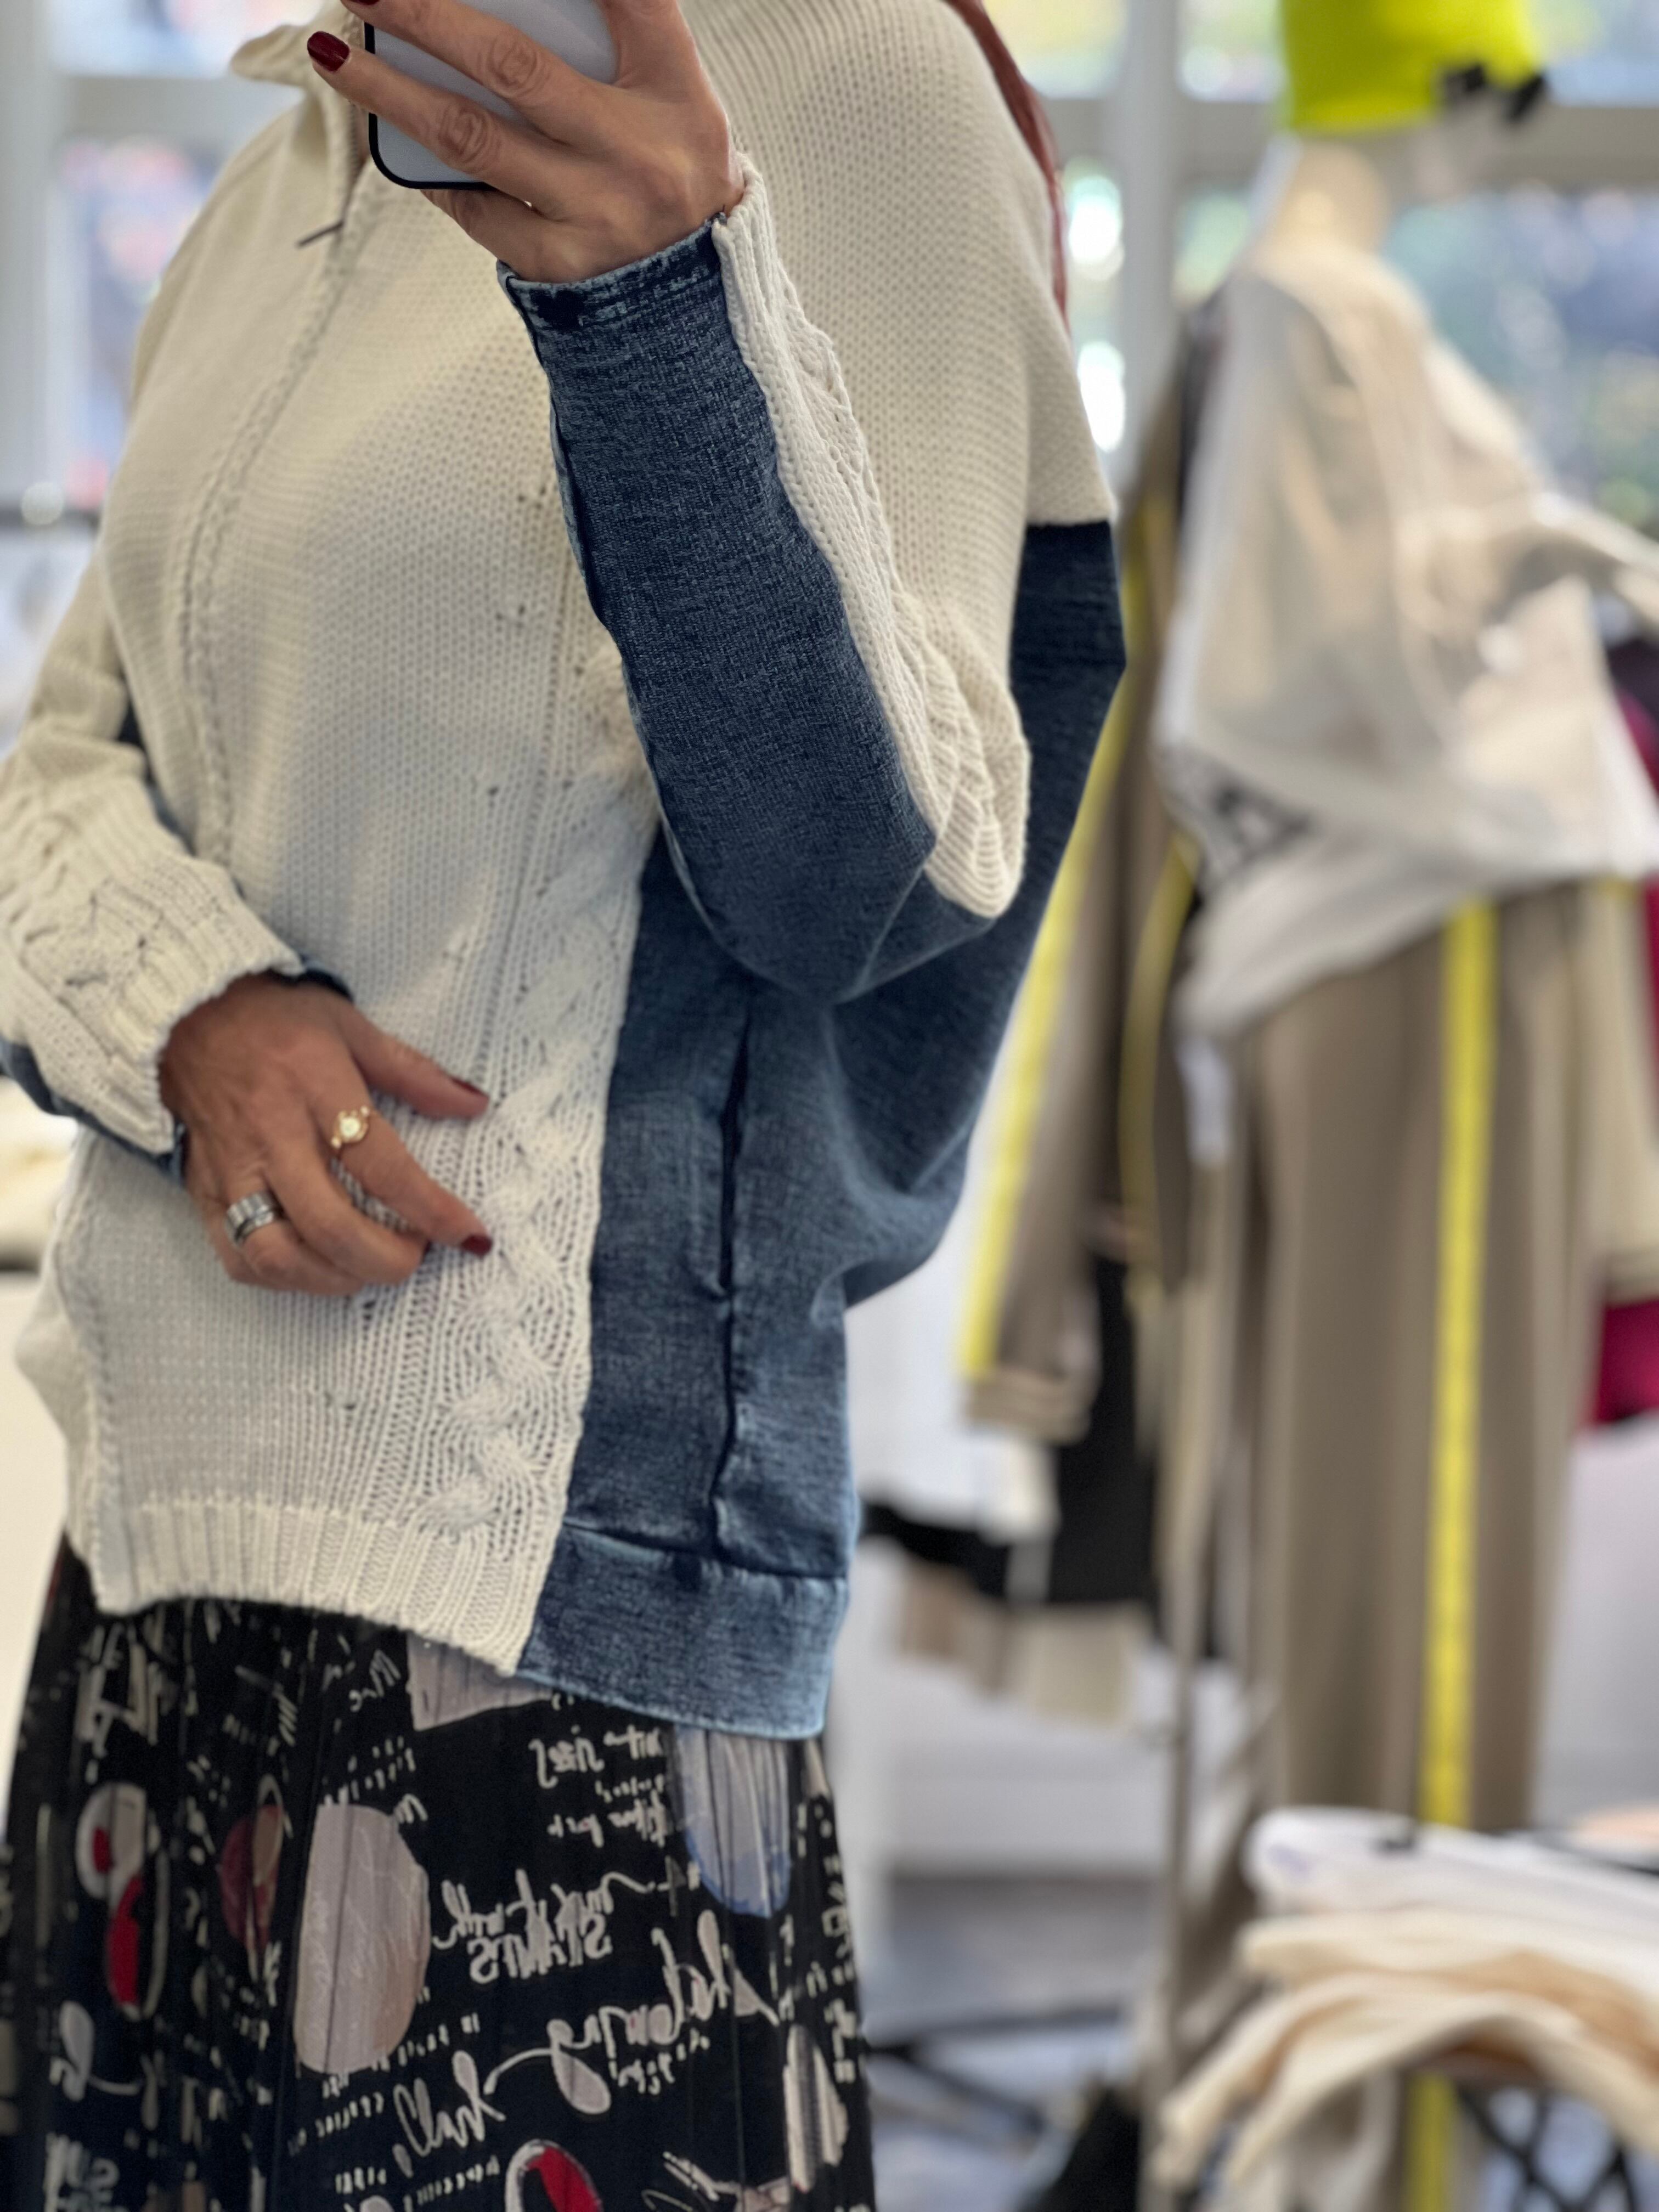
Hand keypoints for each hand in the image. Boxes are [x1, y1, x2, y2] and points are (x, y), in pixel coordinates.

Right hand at [160, 974, 492, 1296]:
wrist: (181, 1014)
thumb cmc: (273, 1018)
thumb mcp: (350, 1026)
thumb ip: (413, 1072)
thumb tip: (474, 1104)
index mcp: (315, 1087)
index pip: (381, 1164)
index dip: (430, 1209)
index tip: (468, 1234)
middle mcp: (272, 1136)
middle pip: (328, 1224)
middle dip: (384, 1259)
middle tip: (416, 1256)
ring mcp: (233, 1170)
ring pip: (276, 1254)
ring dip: (333, 1278)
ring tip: (368, 1268)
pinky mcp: (203, 1192)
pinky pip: (237, 1257)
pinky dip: (282, 1280)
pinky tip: (316, 1269)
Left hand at [307, 0, 744, 284]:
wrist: (698, 294)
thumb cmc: (667, 167)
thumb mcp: (670, 98)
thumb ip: (611, 44)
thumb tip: (485, 8)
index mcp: (676, 94)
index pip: (633, 2)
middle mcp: (637, 153)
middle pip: (513, 67)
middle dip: (426, 16)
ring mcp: (596, 213)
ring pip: (471, 138)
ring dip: (390, 92)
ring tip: (334, 58)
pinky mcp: (561, 263)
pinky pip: (476, 207)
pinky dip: (431, 171)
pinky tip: (395, 135)